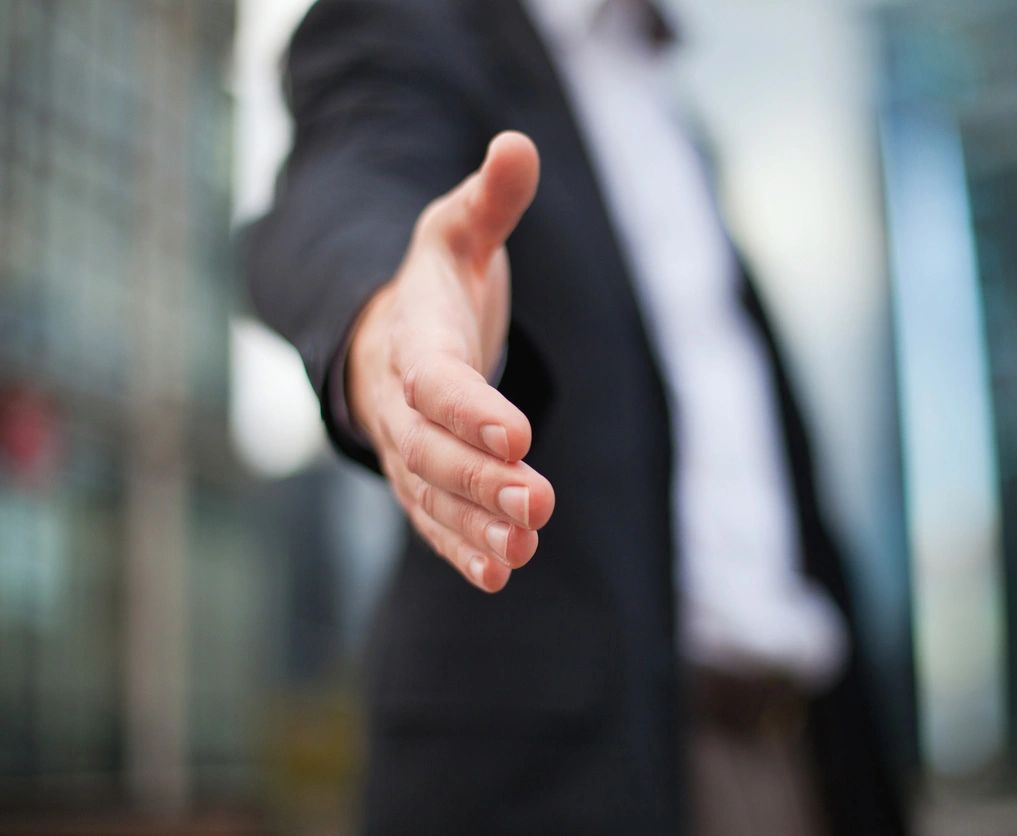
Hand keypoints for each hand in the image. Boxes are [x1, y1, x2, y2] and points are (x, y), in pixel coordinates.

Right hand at [347, 132, 553, 592]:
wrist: (385, 332)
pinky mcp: (418, 479)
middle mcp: (400, 400)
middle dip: (480, 478)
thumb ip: (491, 199)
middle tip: (537, 503)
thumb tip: (518, 144)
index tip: (518, 433)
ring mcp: (405, 447)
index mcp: (412, 337)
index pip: (435, 378)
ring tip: (521, 549)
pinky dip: (461, 546)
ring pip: (431, 493)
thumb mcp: (460, 231)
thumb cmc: (436, 281)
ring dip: (474, 524)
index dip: (470, 407)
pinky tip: (498, 572)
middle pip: (431, 449)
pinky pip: (432, 519)